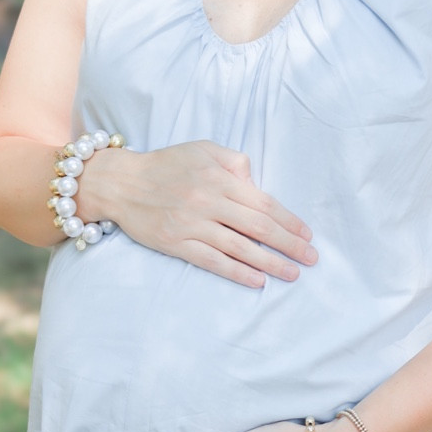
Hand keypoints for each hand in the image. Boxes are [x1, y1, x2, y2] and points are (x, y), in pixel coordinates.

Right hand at [80, 140, 316, 288]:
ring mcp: (191, 225)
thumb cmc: (166, 165)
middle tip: (311, 259)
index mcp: (217, 178)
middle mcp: (207, 201)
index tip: (307, 235)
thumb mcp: (202, 149)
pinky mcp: (176, 244)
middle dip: (289, 245)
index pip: (263, 203)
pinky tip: (257, 281)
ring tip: (292, 273)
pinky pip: (212, 261)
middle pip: (258, 227)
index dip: (289, 221)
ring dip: (270, 263)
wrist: (120, 183)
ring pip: (239, 248)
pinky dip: (237, 272)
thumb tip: (256, 182)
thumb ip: (234, 161)